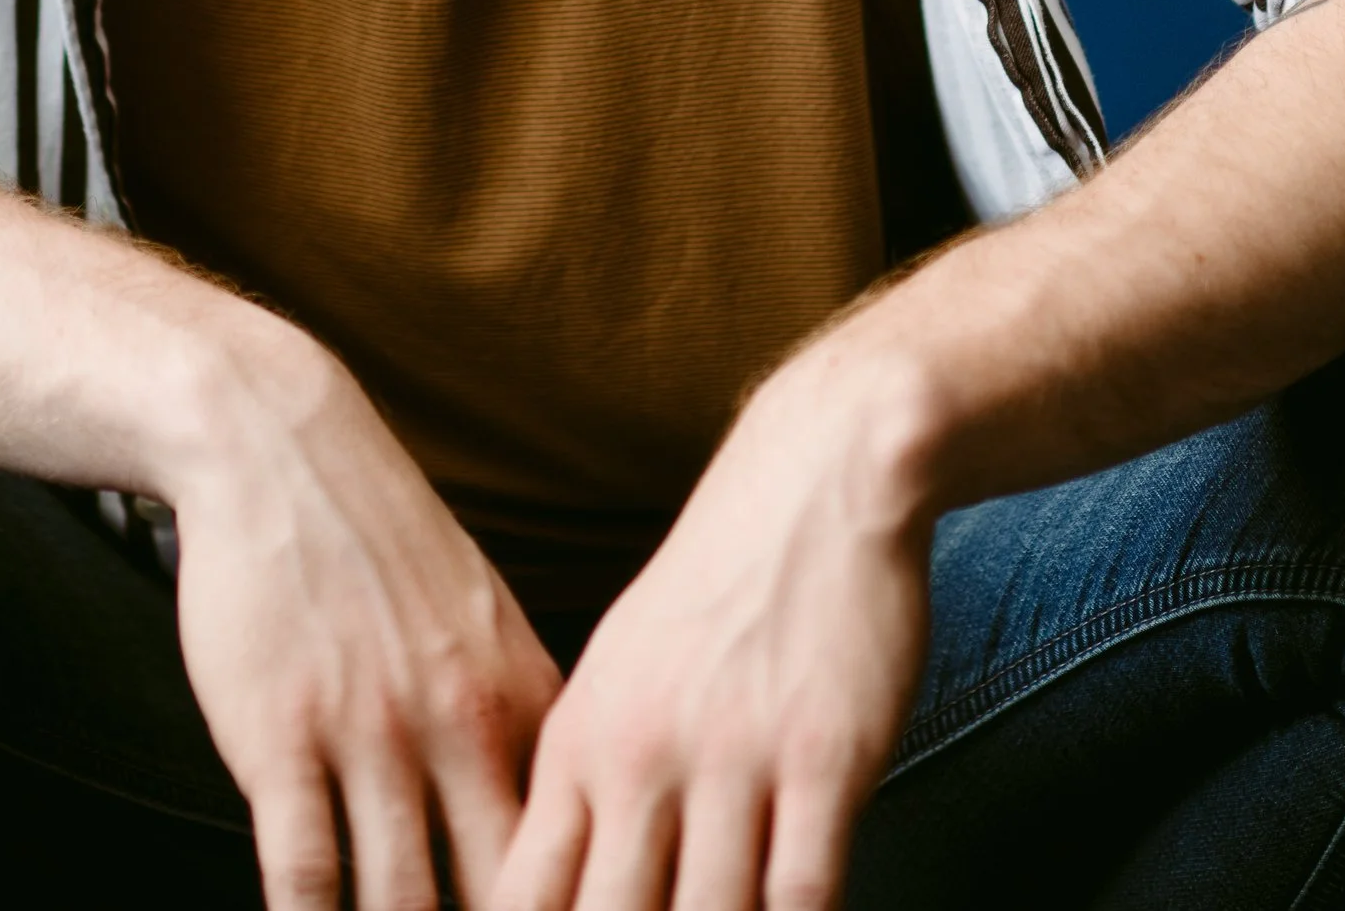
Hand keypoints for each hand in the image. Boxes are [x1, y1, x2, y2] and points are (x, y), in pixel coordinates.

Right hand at [168, 306, 562, 908]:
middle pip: (498, 894)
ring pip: (400, 903)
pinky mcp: (280, 737)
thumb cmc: (379, 540)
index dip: (579, 908)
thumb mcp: (482, 621)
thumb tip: (559, 821)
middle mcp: (459, 721)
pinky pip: (302, 871)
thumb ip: (519, 723)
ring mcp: (369, 732)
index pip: (572, 848)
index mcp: (522, 698)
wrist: (280, 443)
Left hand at [490, 328, 933, 910]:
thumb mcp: (622, 668)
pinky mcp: (821, 758)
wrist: (816, 476)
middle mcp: (642, 757)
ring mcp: (732, 759)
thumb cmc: (718, 584)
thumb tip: (560, 879)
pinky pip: (802, 894)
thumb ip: (593, 777)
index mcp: (581, 740)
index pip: (523, 897)